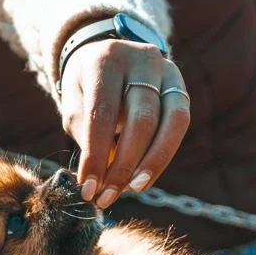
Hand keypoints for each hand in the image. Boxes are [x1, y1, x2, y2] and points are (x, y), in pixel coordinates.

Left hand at [59, 38, 189, 208]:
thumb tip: (98, 180)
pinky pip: (179, 125)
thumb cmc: (87, 89)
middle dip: (123, 166)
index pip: (103, 113)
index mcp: (107, 60)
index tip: (87, 189)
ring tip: (132, 190)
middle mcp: (142, 60)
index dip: (96, 156)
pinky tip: (144, 178)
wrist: (108, 57)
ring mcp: (167, 70)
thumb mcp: (75, 106)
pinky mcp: (180, 86)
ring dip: (151, 164)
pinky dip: (162, 156)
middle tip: (106, 196)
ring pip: (170, 122)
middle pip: (141, 120)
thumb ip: (85, 136)